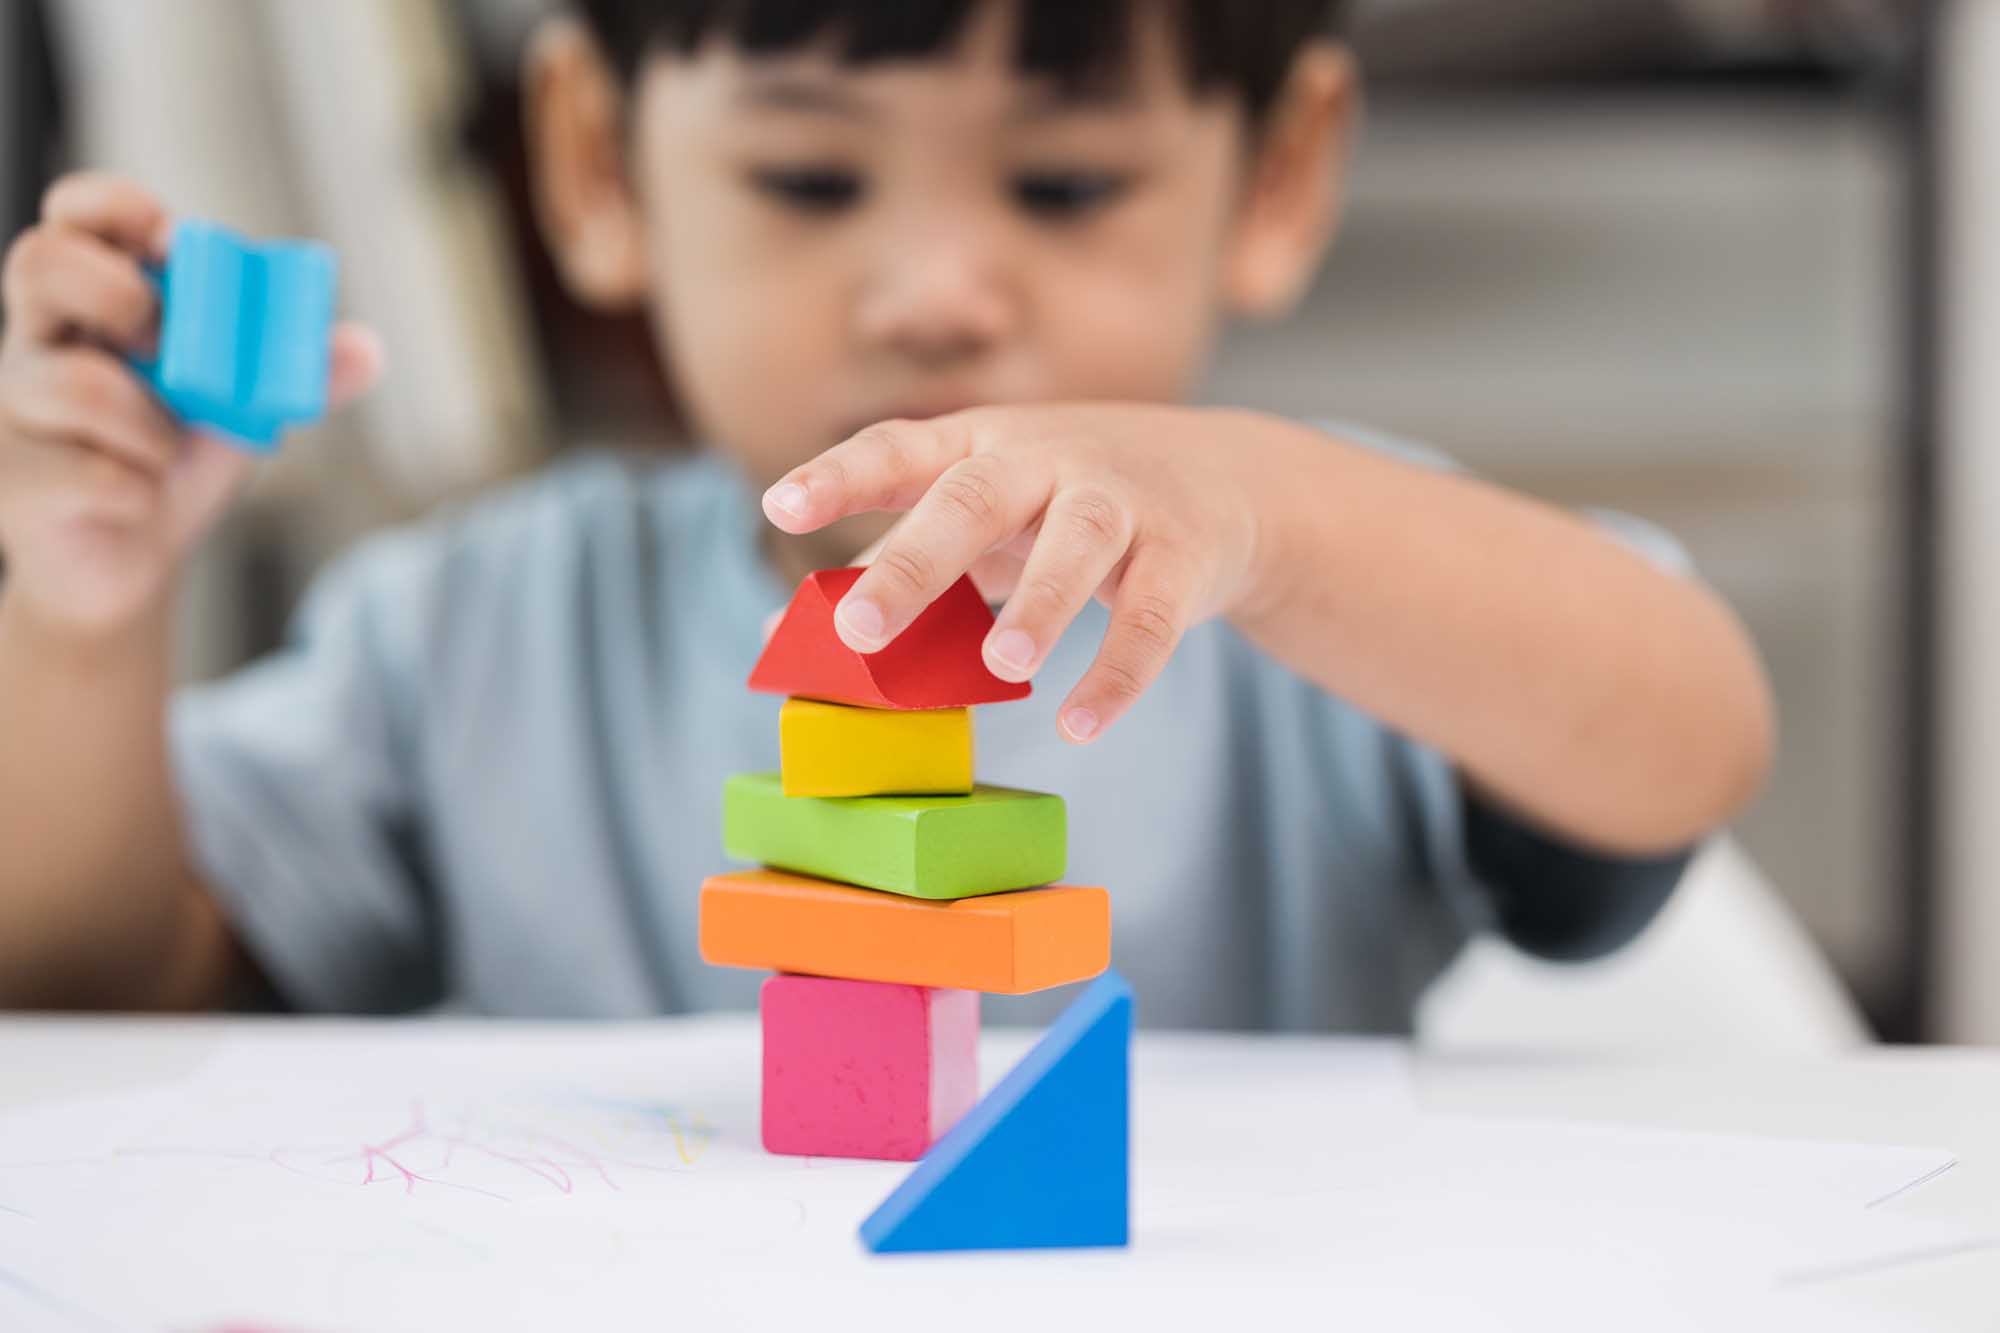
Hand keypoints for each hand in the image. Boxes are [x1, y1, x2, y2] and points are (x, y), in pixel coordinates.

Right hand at [0, 173, 380, 637]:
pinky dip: (135, 493)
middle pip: (40, 260)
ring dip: (150, 426)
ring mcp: (10, 405)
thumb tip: (368, 348)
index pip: (74, 214)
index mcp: (88, 303)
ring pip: (72, 383)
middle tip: (166, 341)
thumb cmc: (171, 460)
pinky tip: (135, 500)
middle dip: (120, 294)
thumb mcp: (242, 406)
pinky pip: (86, 474)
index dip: (116, 207)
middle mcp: (35, 338)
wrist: (132, 558)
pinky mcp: (10, 478)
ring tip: (164, 450)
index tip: (175, 240)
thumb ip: (296, 372)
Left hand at [761, 403, 1282, 741]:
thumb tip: (779, 633)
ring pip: (1077, 544)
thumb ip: (891, 561)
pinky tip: (1080, 723)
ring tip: (1001, 661)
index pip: (899, 449)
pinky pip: (1152, 617)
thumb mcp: (981, 513)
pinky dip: (1119, 673)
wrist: (1226, 477)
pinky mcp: (1183, 554)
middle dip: (915, 562)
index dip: (839, 476)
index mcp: (978, 447)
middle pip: (975, 500)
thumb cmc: (1064, 499)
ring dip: (1040, 602)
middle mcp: (1046, 460)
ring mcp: (1121, 501)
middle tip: (858, 627)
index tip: (779, 507)